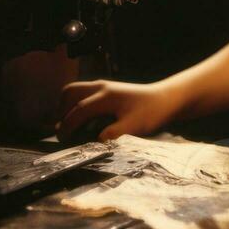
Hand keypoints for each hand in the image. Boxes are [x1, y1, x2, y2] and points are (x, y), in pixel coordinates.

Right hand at [56, 79, 184, 141]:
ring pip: (75, 90)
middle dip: (61, 111)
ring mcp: (103, 86)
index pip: (78, 110)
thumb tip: (95, 142)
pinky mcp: (107, 89)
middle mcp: (101, 87)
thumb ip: (113, 135)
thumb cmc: (152, 112)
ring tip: (68, 124)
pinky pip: (83, 92)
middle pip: (70, 92)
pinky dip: (75, 103)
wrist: (166, 99)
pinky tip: (82, 118)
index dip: (67, 125)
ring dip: (67, 105)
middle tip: (62, 130)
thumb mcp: (134, 127)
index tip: (62, 140)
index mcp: (105, 96)